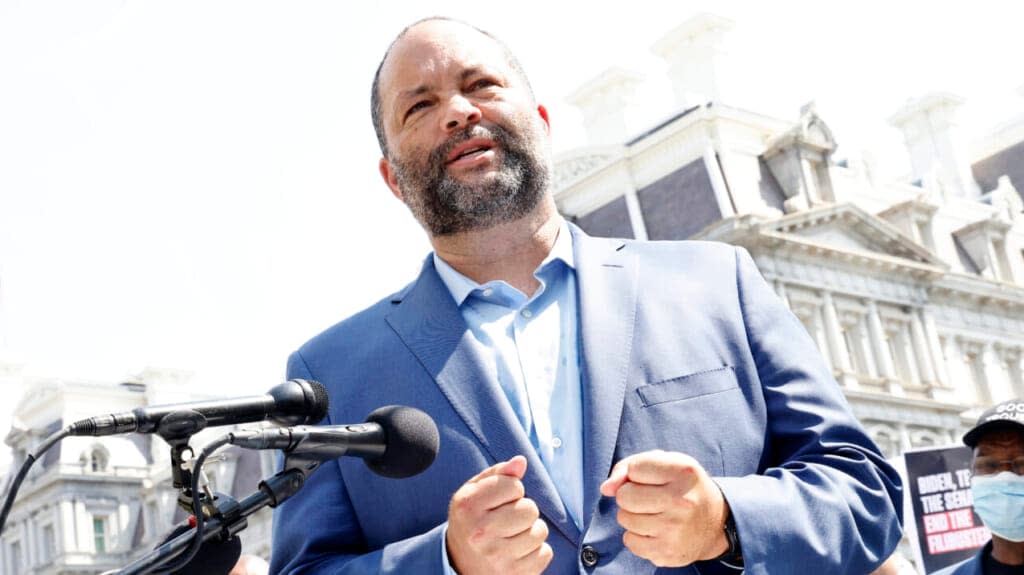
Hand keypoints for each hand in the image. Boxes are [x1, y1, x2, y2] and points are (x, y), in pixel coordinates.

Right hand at [446, 455, 552, 574]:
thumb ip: (498, 473)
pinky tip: (518, 552)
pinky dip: (536, 552)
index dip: (511, 490)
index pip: (514, 485)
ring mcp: (498, 557)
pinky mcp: (514, 574)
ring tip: (512, 536)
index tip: (499, 500)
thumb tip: (521, 462)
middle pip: (530, 509)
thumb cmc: (471, 520)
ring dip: (530, 531)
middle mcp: (480, 532)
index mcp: (469, 506)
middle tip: (507, 519)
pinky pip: (545, 553)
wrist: (459, 564)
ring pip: (540, 531)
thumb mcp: (474, 492)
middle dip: (523, 510)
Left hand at [599, 450, 728, 566]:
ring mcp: (675, 529)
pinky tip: (654, 530)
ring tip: (653, 513)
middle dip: (629, 495)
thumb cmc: (682, 487)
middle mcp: (681, 501)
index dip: (636, 473)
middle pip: (624, 496)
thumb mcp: (665, 464)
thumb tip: (605, 488)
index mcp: (683, 471)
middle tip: (649, 498)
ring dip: (632, 515)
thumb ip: (629, 466)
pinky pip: (629, 541)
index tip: (653, 478)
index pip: (634, 468)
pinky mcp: (668, 552)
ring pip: (624, 519)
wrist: (715, 523)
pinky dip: (636, 536)